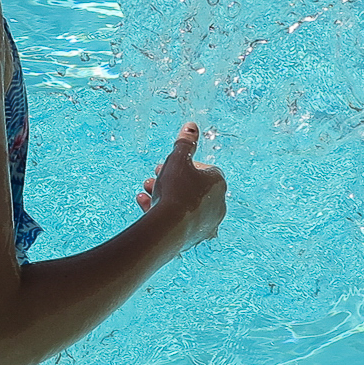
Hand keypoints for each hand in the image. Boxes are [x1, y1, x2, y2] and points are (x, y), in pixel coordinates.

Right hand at [134, 121, 225, 245]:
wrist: (169, 227)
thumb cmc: (175, 189)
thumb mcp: (177, 159)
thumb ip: (185, 142)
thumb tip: (191, 126)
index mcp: (219, 183)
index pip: (206, 169)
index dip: (186, 165)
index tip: (170, 165)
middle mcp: (218, 204)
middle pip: (194, 187)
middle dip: (172, 180)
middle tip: (155, 176)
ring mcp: (207, 223)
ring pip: (185, 204)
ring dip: (165, 195)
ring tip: (146, 190)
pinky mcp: (195, 238)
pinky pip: (179, 221)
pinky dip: (164, 212)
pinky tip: (144, 204)